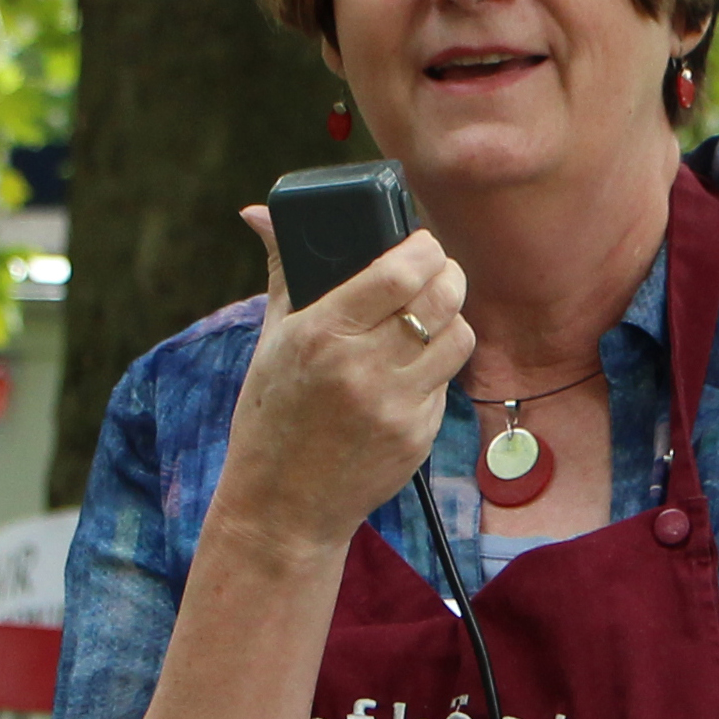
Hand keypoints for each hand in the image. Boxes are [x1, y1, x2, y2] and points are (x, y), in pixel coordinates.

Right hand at [216, 211, 474, 558]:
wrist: (282, 506)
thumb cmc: (271, 416)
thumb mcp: (272, 341)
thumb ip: (283, 271)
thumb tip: (259, 213)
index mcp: (321, 334)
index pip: (400, 271)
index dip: (424, 247)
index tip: (421, 244)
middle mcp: (362, 368)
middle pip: (443, 295)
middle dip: (447, 274)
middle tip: (435, 274)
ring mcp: (395, 405)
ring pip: (460, 336)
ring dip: (451, 320)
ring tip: (428, 320)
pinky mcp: (418, 436)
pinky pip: (447, 383)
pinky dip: (435, 370)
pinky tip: (408, 374)